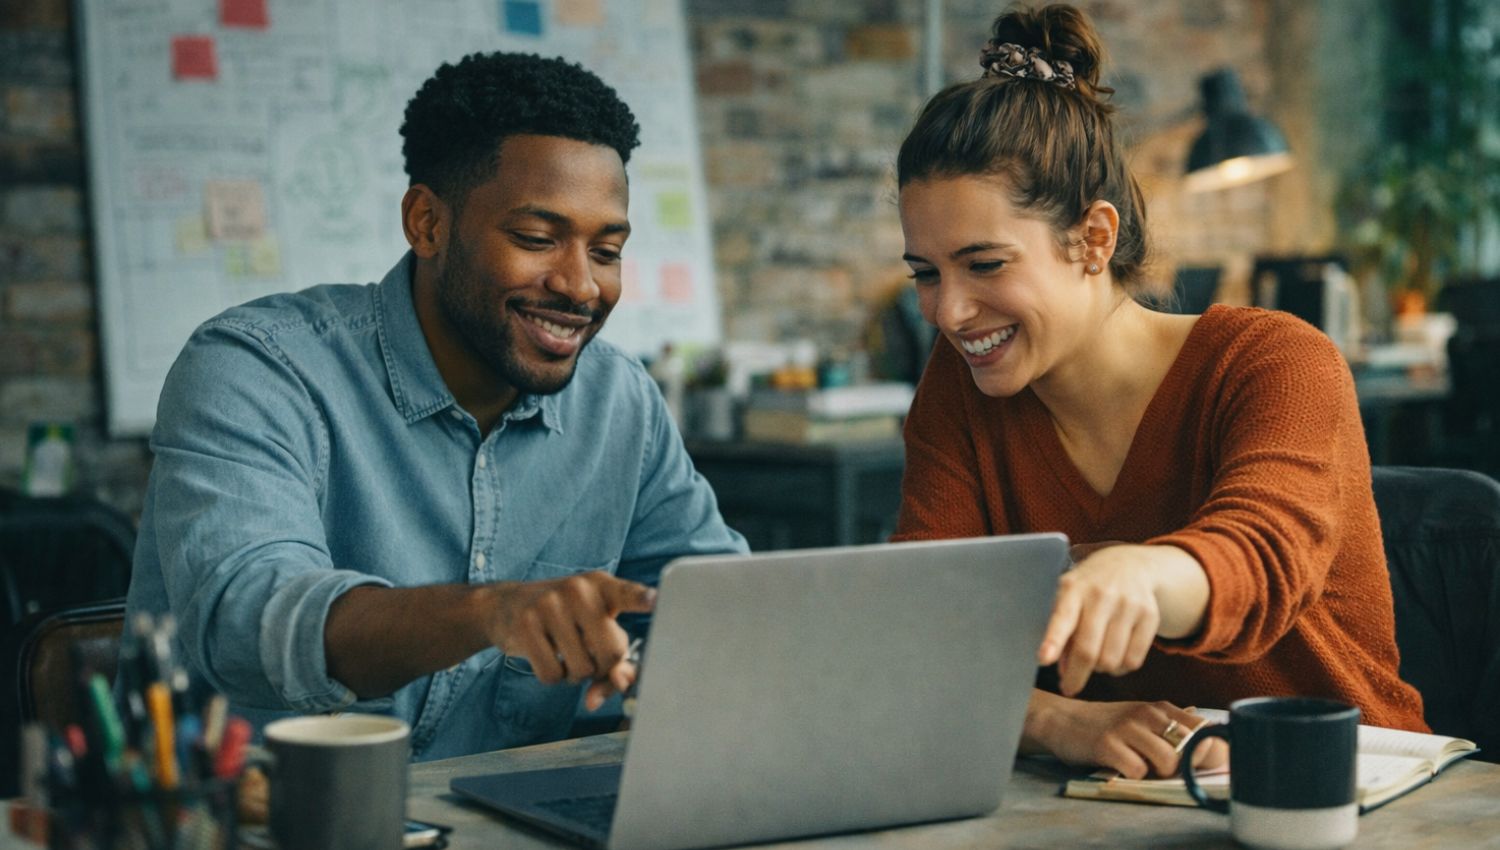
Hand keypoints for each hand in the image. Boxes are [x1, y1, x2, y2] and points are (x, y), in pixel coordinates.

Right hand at [485, 571, 654, 708]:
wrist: (506, 605)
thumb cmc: (564, 618)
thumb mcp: (591, 624)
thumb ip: (615, 656)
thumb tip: (623, 685)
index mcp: (601, 586)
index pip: (626, 593)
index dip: (641, 599)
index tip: (654, 600)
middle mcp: (577, 590)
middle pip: (611, 652)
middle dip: (604, 666)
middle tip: (590, 655)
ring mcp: (549, 606)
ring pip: (582, 670)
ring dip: (576, 674)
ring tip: (566, 652)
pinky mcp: (525, 627)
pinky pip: (553, 675)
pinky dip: (554, 677)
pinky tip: (547, 656)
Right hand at [1032, 694, 1227, 778]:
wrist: (1062, 720)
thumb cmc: (1109, 726)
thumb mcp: (1144, 720)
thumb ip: (1175, 730)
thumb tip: (1214, 747)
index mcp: (1162, 709)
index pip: (1206, 730)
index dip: (1211, 752)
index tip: (1201, 764)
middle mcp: (1148, 714)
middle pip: (1191, 747)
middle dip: (1185, 766)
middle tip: (1165, 768)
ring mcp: (1127, 728)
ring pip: (1168, 760)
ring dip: (1159, 773)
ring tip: (1142, 768)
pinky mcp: (1107, 745)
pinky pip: (1137, 770)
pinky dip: (1133, 775)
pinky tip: (1121, 767)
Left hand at [1039, 544, 1160, 695]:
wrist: (1130, 565)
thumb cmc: (1088, 589)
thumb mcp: (1067, 597)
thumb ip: (1061, 631)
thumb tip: (1063, 669)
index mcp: (1074, 588)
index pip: (1062, 617)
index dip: (1053, 641)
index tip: (1043, 659)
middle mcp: (1102, 594)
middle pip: (1088, 650)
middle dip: (1076, 676)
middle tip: (1069, 688)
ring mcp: (1128, 604)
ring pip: (1111, 661)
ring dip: (1099, 670)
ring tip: (1095, 659)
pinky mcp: (1150, 616)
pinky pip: (1133, 661)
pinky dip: (1120, 669)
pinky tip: (1114, 657)